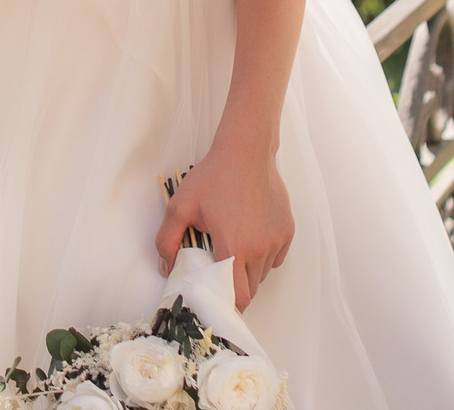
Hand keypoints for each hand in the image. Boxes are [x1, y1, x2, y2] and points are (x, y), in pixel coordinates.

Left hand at [157, 140, 293, 308]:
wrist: (246, 151)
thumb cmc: (213, 177)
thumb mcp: (180, 206)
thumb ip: (167, 240)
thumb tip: (166, 267)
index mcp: (233, 249)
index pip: (239, 297)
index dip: (227, 303)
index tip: (216, 298)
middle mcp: (259, 249)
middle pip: (251, 289)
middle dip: (236, 288)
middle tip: (220, 273)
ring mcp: (276, 240)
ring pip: (264, 273)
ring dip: (250, 270)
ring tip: (234, 248)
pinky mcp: (287, 230)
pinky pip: (276, 256)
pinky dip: (265, 256)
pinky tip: (251, 236)